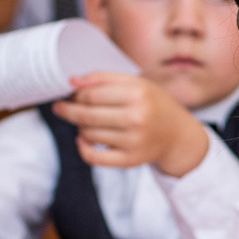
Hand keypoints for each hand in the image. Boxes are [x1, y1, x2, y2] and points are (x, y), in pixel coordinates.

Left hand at [53, 73, 212, 175]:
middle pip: (86, 114)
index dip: (75, 95)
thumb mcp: (136, 84)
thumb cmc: (153, 104)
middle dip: (68, 110)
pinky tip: (83, 140)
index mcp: (138, 95)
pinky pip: (93, 157)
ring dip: (80, 126)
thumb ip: (103, 78)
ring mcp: (133, 142)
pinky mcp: (130, 161)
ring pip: (88, 134)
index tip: (69, 95)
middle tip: (60, 107)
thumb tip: (72, 81)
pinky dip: (82, 148)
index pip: (91, 94)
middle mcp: (137, 118)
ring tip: (86, 121)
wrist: (178, 135)